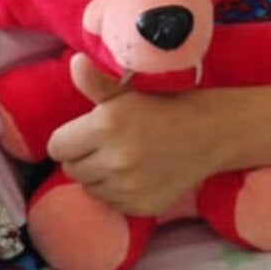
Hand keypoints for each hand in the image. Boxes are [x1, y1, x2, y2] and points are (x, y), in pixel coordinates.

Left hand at [47, 53, 221, 216]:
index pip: (58, 146)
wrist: (212, 131)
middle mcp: (114, 160)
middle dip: (83, 157)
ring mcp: (128, 188)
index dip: (69, 139)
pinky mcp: (141, 207)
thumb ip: (96, 82)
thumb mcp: (130, 89)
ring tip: (124, 158)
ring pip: (90, 188)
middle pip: (71, 170)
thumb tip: (75, 62)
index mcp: (106, 126)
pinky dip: (119, 191)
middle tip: (107, 144)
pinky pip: (112, 203)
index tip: (86, 133)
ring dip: (99, 176)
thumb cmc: (167, 103)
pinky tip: (138, 174)